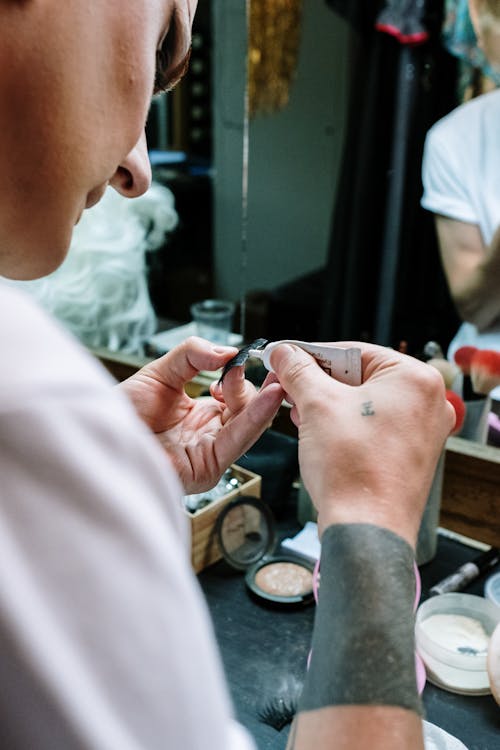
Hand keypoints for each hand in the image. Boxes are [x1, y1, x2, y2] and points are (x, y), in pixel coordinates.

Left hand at [119, 336, 283, 492]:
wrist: (96, 435)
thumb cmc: (120, 414)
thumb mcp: (161, 372)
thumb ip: (192, 355)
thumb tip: (226, 352)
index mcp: (199, 417)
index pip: (234, 398)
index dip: (238, 378)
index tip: (235, 360)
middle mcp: (207, 437)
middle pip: (247, 412)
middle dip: (251, 388)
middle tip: (242, 368)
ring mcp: (208, 453)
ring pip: (249, 426)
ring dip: (263, 402)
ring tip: (273, 381)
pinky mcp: (207, 468)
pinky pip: (239, 441)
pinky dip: (257, 418)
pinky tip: (269, 399)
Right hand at [270, 342, 454, 547]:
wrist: (365, 530)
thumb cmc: (353, 469)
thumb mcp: (316, 405)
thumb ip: (298, 370)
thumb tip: (284, 353)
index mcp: (415, 379)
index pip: (354, 351)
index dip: (313, 355)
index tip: (287, 358)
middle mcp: (427, 402)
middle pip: (361, 376)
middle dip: (320, 384)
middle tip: (290, 388)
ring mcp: (422, 431)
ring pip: (365, 403)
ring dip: (329, 405)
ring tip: (301, 415)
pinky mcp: (410, 455)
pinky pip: (373, 426)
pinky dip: (345, 426)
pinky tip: (320, 433)